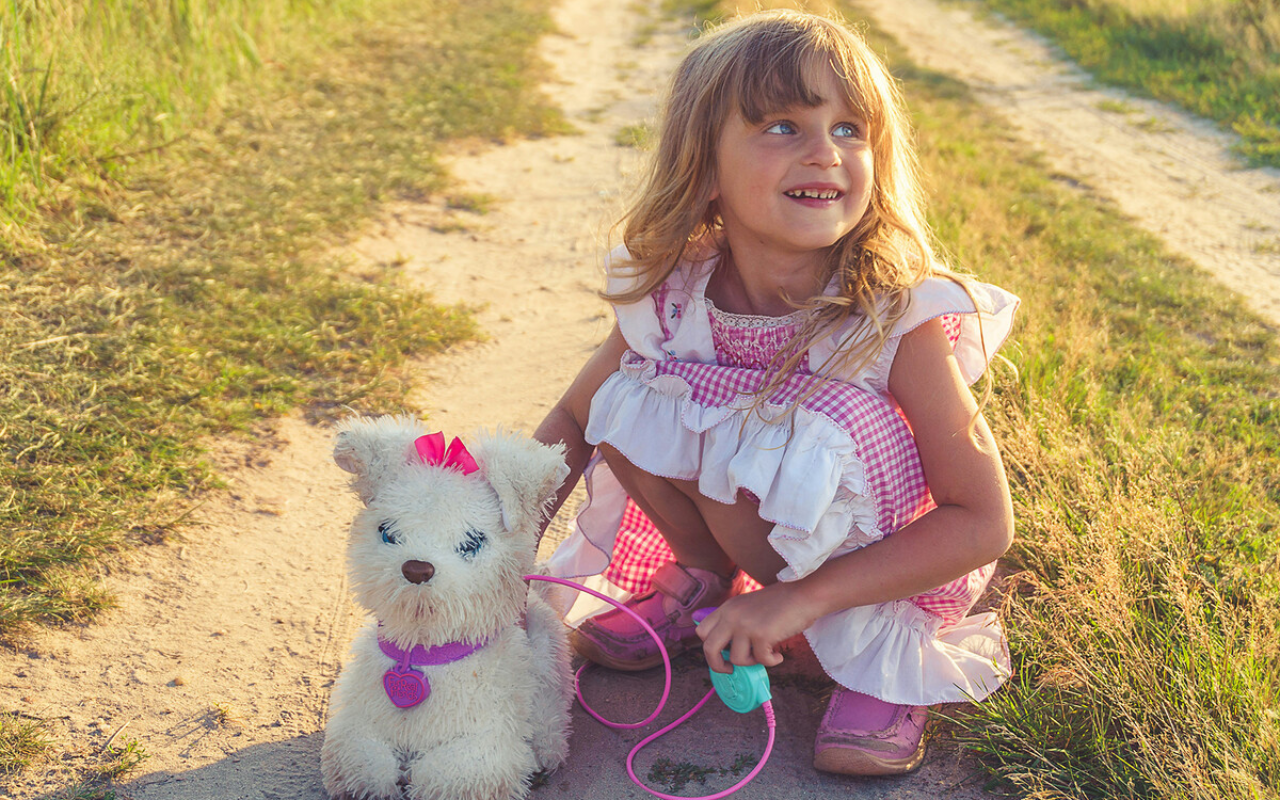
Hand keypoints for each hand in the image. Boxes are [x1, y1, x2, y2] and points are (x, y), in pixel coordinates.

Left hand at [695, 582, 817, 673]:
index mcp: (727, 608)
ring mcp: (745, 625)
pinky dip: (771, 661)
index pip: (702, 631)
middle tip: (731, 670)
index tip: (722, 655)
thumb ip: (736, 623)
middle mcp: (731, 615)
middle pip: (709, 649)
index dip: (709, 647)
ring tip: (766, 653)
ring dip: (752, 662)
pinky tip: (778, 655)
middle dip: (718, 665)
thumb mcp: (749, 607)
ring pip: (737, 659)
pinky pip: (761, 661)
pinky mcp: (761, 635)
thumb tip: (728, 653)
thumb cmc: (781, 603)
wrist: (804, 595)